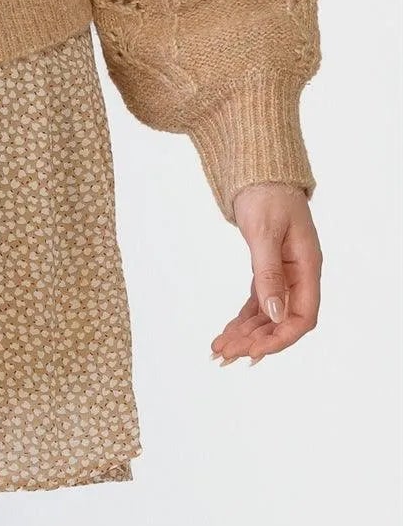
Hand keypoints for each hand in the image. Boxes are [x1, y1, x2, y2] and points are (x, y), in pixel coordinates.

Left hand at [211, 182, 321, 364]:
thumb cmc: (266, 193)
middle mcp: (298, 274)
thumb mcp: (265, 231)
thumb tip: (275, 313)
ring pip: (267, 314)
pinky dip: (243, 318)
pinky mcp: (267, 269)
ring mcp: (284, 273)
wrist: (259, 170)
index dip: (280, 338)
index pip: (302, 316)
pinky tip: (228, 332)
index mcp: (307, 266)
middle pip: (282, 320)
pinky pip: (257, 301)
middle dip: (255, 341)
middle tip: (224, 356)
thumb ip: (269, 272)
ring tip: (219, 351)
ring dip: (246, 334)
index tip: (253, 352)